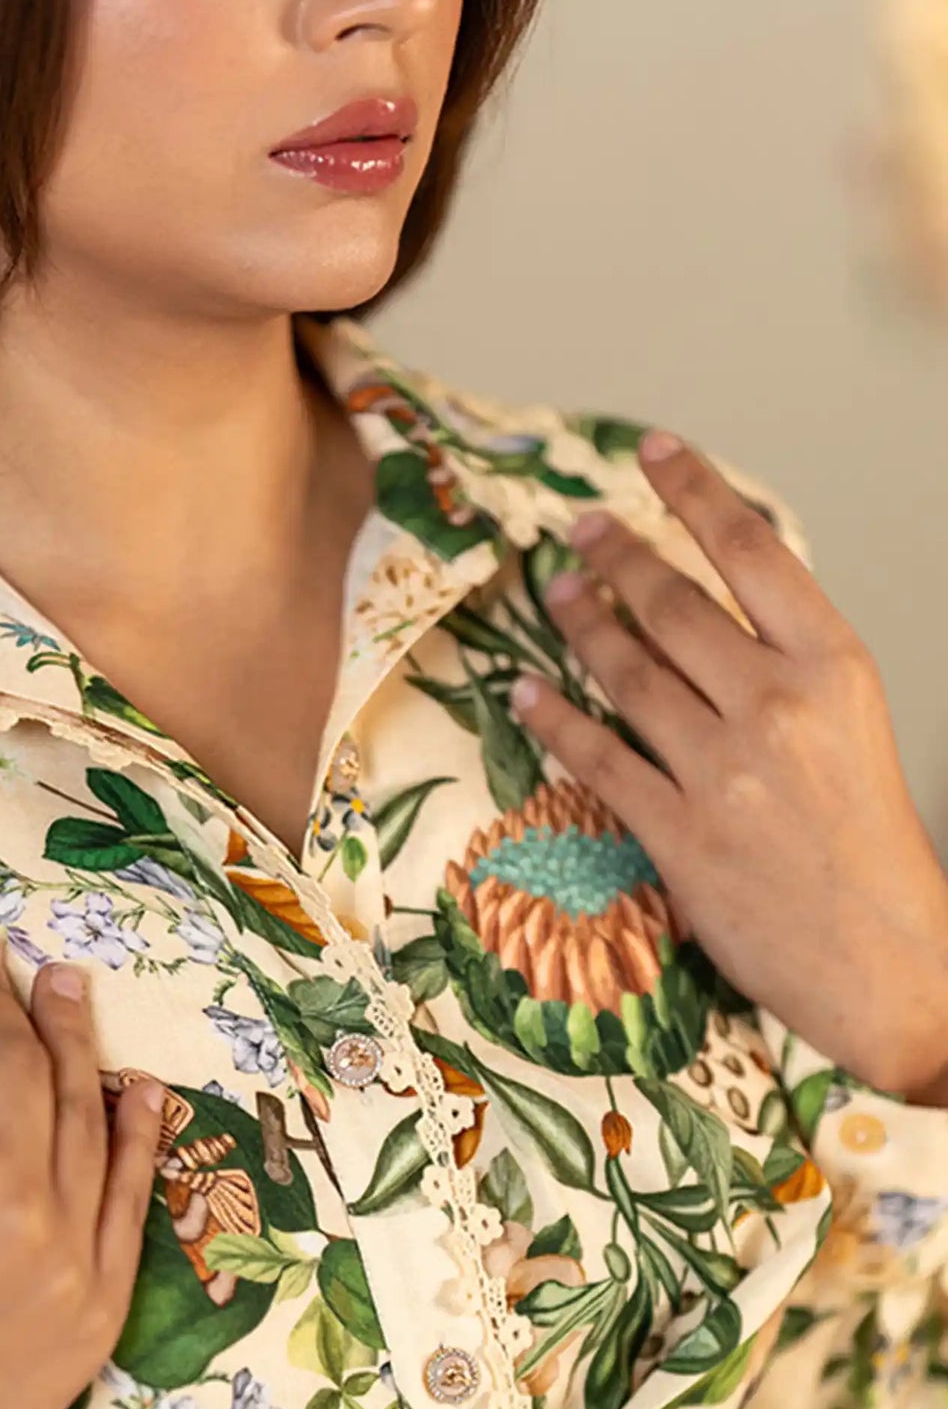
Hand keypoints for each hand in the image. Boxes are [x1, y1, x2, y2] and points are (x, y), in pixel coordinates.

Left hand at [508, 433, 947, 1102]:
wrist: (881, 955)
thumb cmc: (865, 841)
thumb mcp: (852, 723)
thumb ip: (788, 661)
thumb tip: (718, 599)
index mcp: (832, 666)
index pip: (752, 551)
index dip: (694, 491)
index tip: (651, 453)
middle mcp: (776, 706)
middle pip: (675, 605)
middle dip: (617, 556)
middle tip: (578, 528)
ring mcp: (723, 771)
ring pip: (630, 672)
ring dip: (582, 623)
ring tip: (555, 591)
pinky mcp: (679, 834)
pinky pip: (599, 759)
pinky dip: (555, 717)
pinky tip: (527, 689)